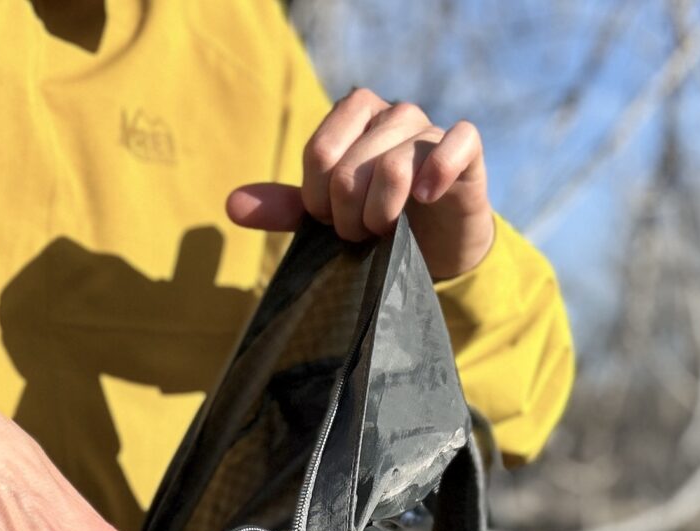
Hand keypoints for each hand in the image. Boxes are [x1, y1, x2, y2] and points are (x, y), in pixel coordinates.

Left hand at [227, 89, 495, 281]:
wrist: (436, 247)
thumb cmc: (378, 221)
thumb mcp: (327, 217)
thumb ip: (287, 208)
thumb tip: (232, 206)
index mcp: (354, 115)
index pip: (320, 153)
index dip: (319, 200)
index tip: (329, 223)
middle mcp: (392, 114)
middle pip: (353, 165)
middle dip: (349, 214)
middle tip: (359, 235)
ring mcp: (431, 129)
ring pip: (395, 163)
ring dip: (383, 211)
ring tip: (385, 232)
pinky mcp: (468, 151)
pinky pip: (458, 141)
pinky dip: (439, 169)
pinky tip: (425, 198)